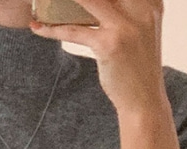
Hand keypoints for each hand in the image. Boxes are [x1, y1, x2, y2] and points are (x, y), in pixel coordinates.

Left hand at [30, 0, 167, 114]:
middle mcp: (141, 8)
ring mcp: (125, 26)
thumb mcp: (139, 33)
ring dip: (61, 1)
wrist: (143, 101)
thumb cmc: (137, 68)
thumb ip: (124, 13)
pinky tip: (37, 27)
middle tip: (54, 0)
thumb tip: (91, 5)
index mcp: (150, 3)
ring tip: (42, 2)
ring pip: (88, 0)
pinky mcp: (109, 45)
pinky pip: (74, 31)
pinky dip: (53, 29)